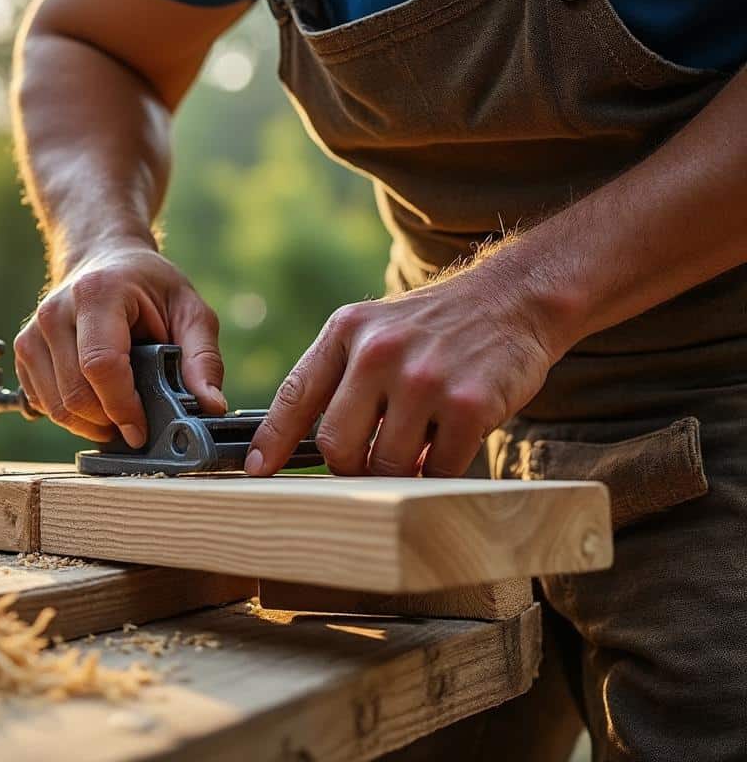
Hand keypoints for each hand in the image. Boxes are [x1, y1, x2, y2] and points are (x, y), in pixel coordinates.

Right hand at [15, 245, 226, 444]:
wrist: (101, 257)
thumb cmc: (148, 285)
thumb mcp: (189, 310)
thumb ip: (203, 358)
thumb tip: (211, 407)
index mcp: (97, 294)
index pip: (101, 365)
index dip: (122, 407)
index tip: (142, 430)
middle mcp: (55, 312)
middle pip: (75, 394)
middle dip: (108, 422)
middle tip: (136, 425)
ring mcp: (32, 333)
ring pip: (56, 407)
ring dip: (90, 424)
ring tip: (118, 413)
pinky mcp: (24, 351)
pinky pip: (43, 403)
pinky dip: (71, 415)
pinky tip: (95, 400)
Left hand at [246, 267, 568, 477]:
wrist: (514, 299)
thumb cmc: (434, 328)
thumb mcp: (373, 330)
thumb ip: (337, 377)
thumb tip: (297, 444)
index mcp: (346, 332)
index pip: (295, 396)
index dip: (271, 441)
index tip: (256, 472)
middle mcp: (378, 352)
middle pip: (336, 446)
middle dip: (348, 466)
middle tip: (368, 462)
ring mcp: (423, 379)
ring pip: (385, 464)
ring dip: (397, 471)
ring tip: (415, 447)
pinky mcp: (468, 404)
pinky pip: (436, 468)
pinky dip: (437, 471)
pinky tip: (446, 446)